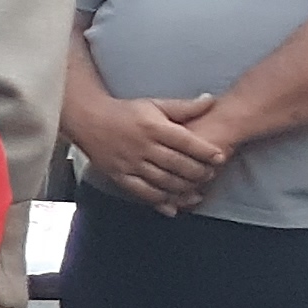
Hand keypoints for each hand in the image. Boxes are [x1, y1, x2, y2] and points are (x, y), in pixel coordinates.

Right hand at [65, 85, 226, 213]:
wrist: (87, 119)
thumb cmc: (125, 112)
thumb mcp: (153, 104)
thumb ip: (183, 107)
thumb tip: (211, 100)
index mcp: (152, 126)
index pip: (186, 141)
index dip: (206, 151)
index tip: (220, 157)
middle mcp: (142, 146)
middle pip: (177, 164)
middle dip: (198, 172)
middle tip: (210, 175)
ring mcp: (130, 163)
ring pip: (163, 182)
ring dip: (184, 189)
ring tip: (196, 190)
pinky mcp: (119, 176)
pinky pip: (143, 193)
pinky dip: (160, 202)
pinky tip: (174, 206)